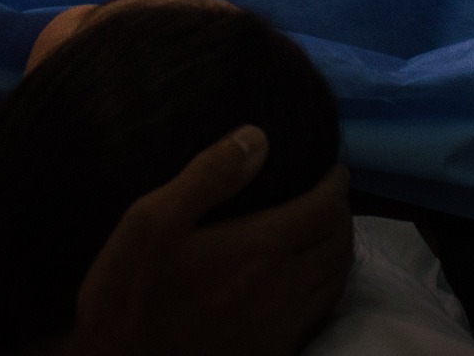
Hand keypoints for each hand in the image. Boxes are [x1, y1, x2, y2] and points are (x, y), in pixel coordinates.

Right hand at [61, 127, 353, 355]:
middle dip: (342, 214)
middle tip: (331, 197)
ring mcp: (283, 326)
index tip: (334, 170)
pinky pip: (320, 313)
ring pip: (335, 282)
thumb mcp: (154, 218)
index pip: (325, 210)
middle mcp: (284, 288)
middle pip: (339, 244)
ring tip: (326, 232)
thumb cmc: (131, 289)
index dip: (335, 185)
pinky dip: (326, 286)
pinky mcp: (274, 352)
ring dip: (339, 250)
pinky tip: (308, 279)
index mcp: (262, 248)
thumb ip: (210, 174)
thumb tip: (258, 138)